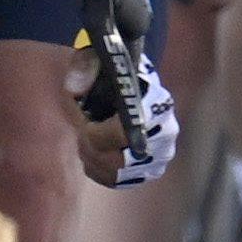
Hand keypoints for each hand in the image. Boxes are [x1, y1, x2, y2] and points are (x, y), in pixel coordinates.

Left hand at [69, 48, 179, 187]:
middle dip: (91, 148)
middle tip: (82, 132)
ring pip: (117, 172)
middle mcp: (167, 131)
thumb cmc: (111, 75)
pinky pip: (119, 181)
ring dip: (93, 159)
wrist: (129, 88)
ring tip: (87, 141)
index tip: (84, 124)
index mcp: (157, 103)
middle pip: (119, 160)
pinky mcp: (152, 169)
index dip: (96, 133)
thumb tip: (74, 89)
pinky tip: (95, 154)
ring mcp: (162, 153)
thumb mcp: (96, 61)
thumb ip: (84, 68)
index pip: (127, 133)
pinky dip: (99, 171)